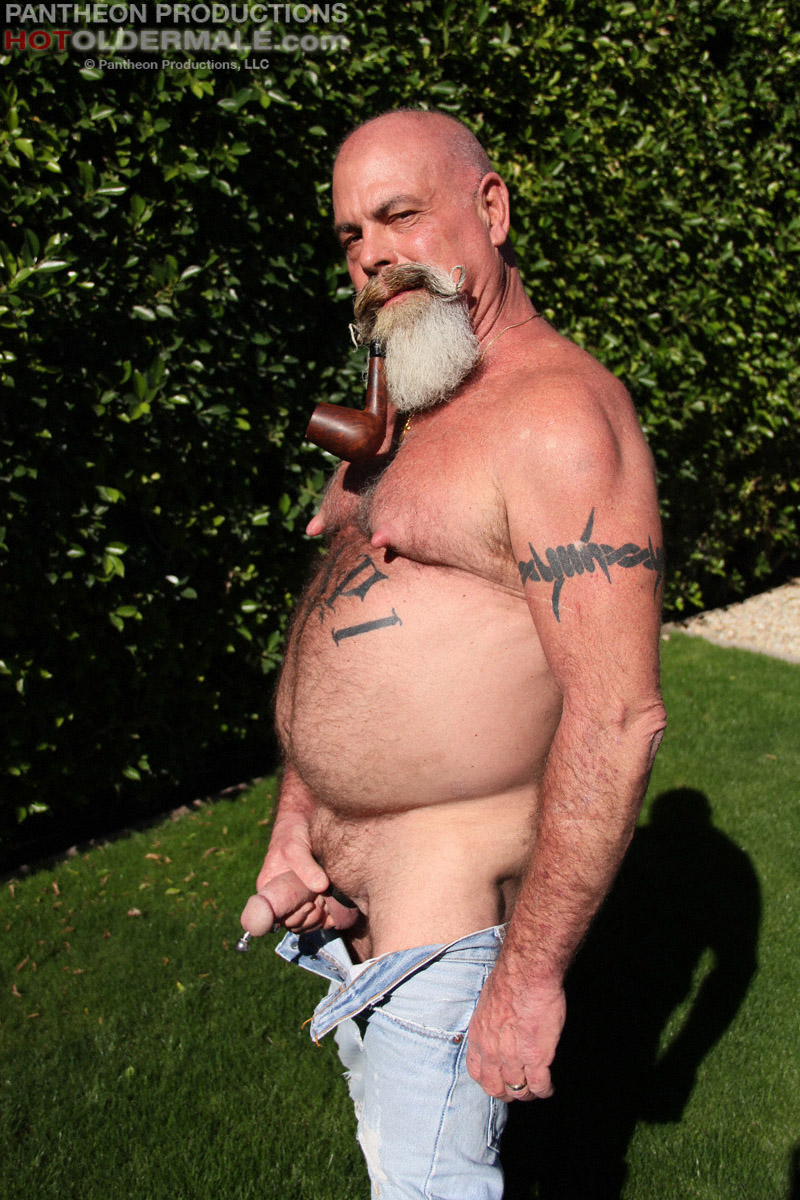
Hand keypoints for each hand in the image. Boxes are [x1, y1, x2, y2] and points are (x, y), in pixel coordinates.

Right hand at [253, 815, 329, 933]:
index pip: (275, 919)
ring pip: (308, 924)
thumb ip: (305, 866)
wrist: (305, 824)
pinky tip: (333, 902)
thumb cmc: (293, 833)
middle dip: (310, 916)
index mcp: (268, 890)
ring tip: (327, 897)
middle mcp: (281, 899)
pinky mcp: (314, 900)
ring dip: (320, 916)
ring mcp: (298, 901)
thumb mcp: (295, 846)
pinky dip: (328, 916)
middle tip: (321, 899)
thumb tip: (320, 886)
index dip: (294, 917)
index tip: (308, 904)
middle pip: (294, 924)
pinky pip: (320, 920)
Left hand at [466, 967, 566, 1100]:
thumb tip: (498, 1029)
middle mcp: (492, 1051)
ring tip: (535, 1090)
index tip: (497, 1079)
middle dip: (506, 1093)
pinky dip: (545, 1090)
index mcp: (478, 1036)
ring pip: (518, 1090)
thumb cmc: (510, 979)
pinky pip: (539, 1086)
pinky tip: (548, 1087)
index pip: (476, 1072)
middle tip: (516, 1091)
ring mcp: (513, 1057)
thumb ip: (490, 1023)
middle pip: (495, 1088)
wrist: (526, 974)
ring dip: (527, 1093)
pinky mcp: (536, 1057)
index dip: (488, 1079)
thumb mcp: (487, 1003)